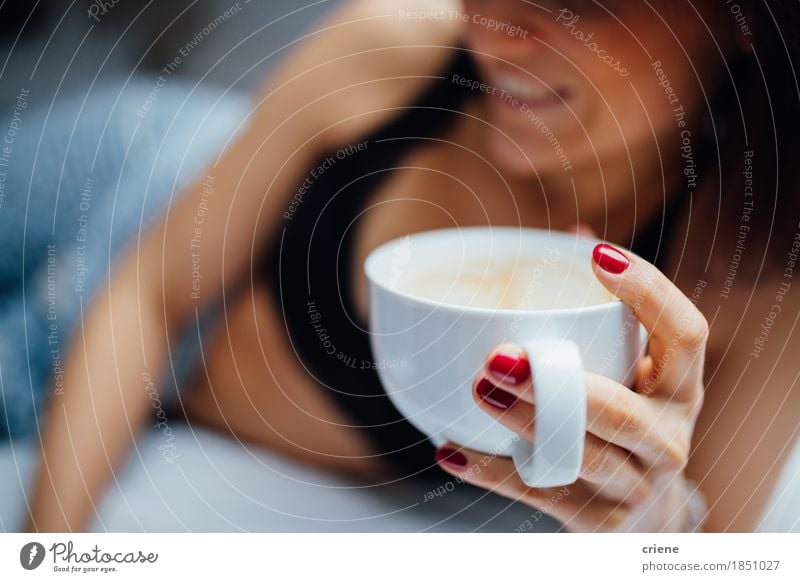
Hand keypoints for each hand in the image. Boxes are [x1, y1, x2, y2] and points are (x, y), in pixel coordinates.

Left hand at [433, 240, 707, 531]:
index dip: (650, 292)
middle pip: (620, 411)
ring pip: (581, 455)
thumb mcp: (632, 372)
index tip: (597, 256)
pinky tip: (450, 450)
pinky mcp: (600, 523)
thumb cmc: (628, 423)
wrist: (645, 516)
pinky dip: (490, 473)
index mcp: (680, 388)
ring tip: (478, 390)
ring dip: (524, 423)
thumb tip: (570, 235)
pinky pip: (540, 495)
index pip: (686, 335)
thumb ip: (606, 313)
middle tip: (499, 355)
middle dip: (558, 383)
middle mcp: (668, 438)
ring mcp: (637, 486)